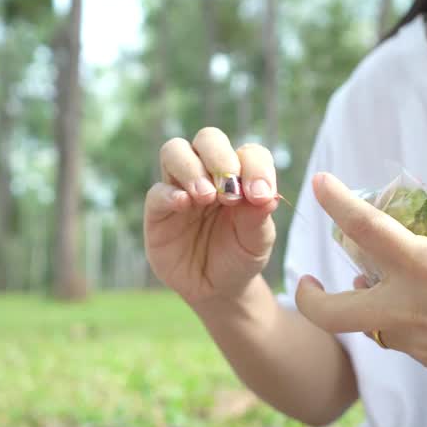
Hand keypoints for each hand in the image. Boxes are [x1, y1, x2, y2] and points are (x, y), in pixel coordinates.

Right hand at [144, 127, 280, 306]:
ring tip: (206, 197)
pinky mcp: (158, 210)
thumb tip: (268, 197)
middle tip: (230, 191)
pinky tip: (184, 205)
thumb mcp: (257, 242)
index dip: (255, 167)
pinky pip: (157, 191)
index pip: (248, 153)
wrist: (216, 288)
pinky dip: (170, 193)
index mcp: (240, 175)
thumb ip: (259, 218)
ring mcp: (181, 187)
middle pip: (208, 139)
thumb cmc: (240, 256)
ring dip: (192, 168)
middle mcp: (209, 173)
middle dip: (220, 158)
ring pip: (175, 151)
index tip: (261, 195)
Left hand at [294, 172, 426, 398]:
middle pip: (331, 313)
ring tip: (378, 283)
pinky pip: (399, 339)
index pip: (365, 228)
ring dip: (362, 304)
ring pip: (367, 326)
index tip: (321, 183)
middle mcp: (408, 310)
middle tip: (308, 281)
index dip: (337, 201)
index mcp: (425, 269)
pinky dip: (397, 320)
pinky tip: (424, 308)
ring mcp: (416, 344)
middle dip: (309, 298)